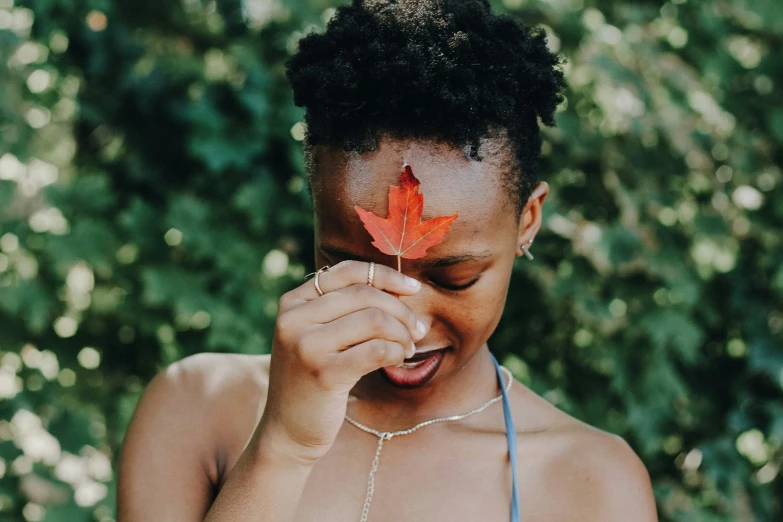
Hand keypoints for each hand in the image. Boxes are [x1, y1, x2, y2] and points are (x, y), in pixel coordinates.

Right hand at [255, 260, 425, 464]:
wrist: (287, 430)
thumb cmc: (313, 378)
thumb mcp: (318, 334)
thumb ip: (345, 308)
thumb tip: (402, 288)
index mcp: (293, 302)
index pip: (348, 272)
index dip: (386, 275)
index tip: (413, 288)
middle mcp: (294, 319)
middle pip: (365, 295)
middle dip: (401, 310)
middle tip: (416, 330)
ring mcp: (305, 345)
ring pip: (374, 320)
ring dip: (401, 333)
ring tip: (406, 348)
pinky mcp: (323, 373)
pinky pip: (376, 350)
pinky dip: (395, 352)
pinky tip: (397, 360)